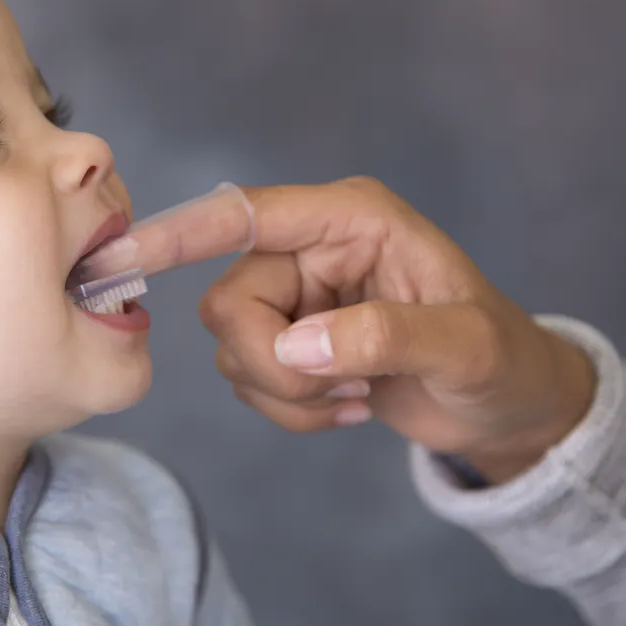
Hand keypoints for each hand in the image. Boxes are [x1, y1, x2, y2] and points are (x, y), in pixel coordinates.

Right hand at [197, 178, 595, 483]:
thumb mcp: (464, 347)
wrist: (504, 407)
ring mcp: (295, 298)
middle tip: (338, 389)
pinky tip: (348, 407)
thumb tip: (298, 348)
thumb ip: (384, 337)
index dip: (180, 233)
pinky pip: (247, 380)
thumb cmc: (500, 360)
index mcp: (350, 220)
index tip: (121, 257)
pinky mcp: (288, 342)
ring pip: (233, 348)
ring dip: (287, 394)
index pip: (246, 215)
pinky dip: (290, 411)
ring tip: (356, 397)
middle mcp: (311, 250)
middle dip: (273, 364)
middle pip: (229, 303)